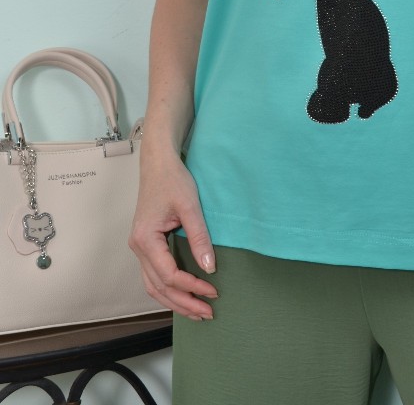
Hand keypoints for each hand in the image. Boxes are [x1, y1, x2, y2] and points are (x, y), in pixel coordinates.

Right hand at [129, 147, 217, 319]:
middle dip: (184, 303)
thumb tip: (210, 268)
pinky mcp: (146, 245)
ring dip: (175, 301)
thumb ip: (199, 237)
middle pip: (159, 287)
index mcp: (145, 239)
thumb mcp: (190, 206)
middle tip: (208, 313)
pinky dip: (168, 289)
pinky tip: (183, 295)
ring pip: (153, 285)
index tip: (213, 291)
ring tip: (197, 312)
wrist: (158, 164)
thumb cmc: (173, 180)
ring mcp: (139, 248)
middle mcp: (137, 248)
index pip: (169, 274)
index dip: (192, 287)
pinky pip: (154, 275)